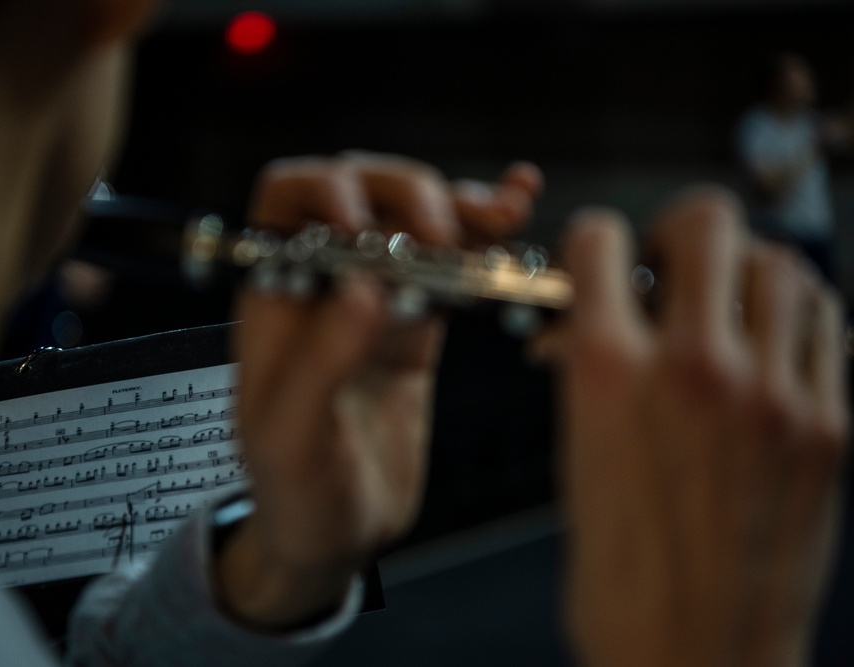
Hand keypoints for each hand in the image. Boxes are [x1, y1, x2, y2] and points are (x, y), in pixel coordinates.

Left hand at [215, 151, 541, 629]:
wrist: (333, 535)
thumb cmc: (292, 490)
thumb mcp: (291, 435)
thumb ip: (322, 360)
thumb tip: (366, 285)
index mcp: (276, 294)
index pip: (288, 200)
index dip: (327, 190)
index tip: (366, 224)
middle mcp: (325, 283)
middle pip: (364, 194)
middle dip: (408, 196)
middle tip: (443, 234)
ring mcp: (376, 300)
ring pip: (417, 223)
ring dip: (460, 207)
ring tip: (503, 211)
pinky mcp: (418, 326)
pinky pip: (452, 267)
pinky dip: (483, 238)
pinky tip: (512, 213)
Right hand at [537, 188, 849, 666]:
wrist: (693, 652)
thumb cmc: (622, 574)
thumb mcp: (576, 454)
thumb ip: (591, 370)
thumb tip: (595, 322)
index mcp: (610, 375)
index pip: (601, 242)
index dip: (594, 242)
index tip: (602, 255)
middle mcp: (696, 370)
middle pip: (707, 224)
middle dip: (678, 229)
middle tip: (670, 259)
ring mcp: (775, 395)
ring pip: (781, 265)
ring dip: (746, 270)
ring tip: (727, 302)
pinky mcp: (830, 427)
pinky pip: (826, 328)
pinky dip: (796, 319)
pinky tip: (772, 345)